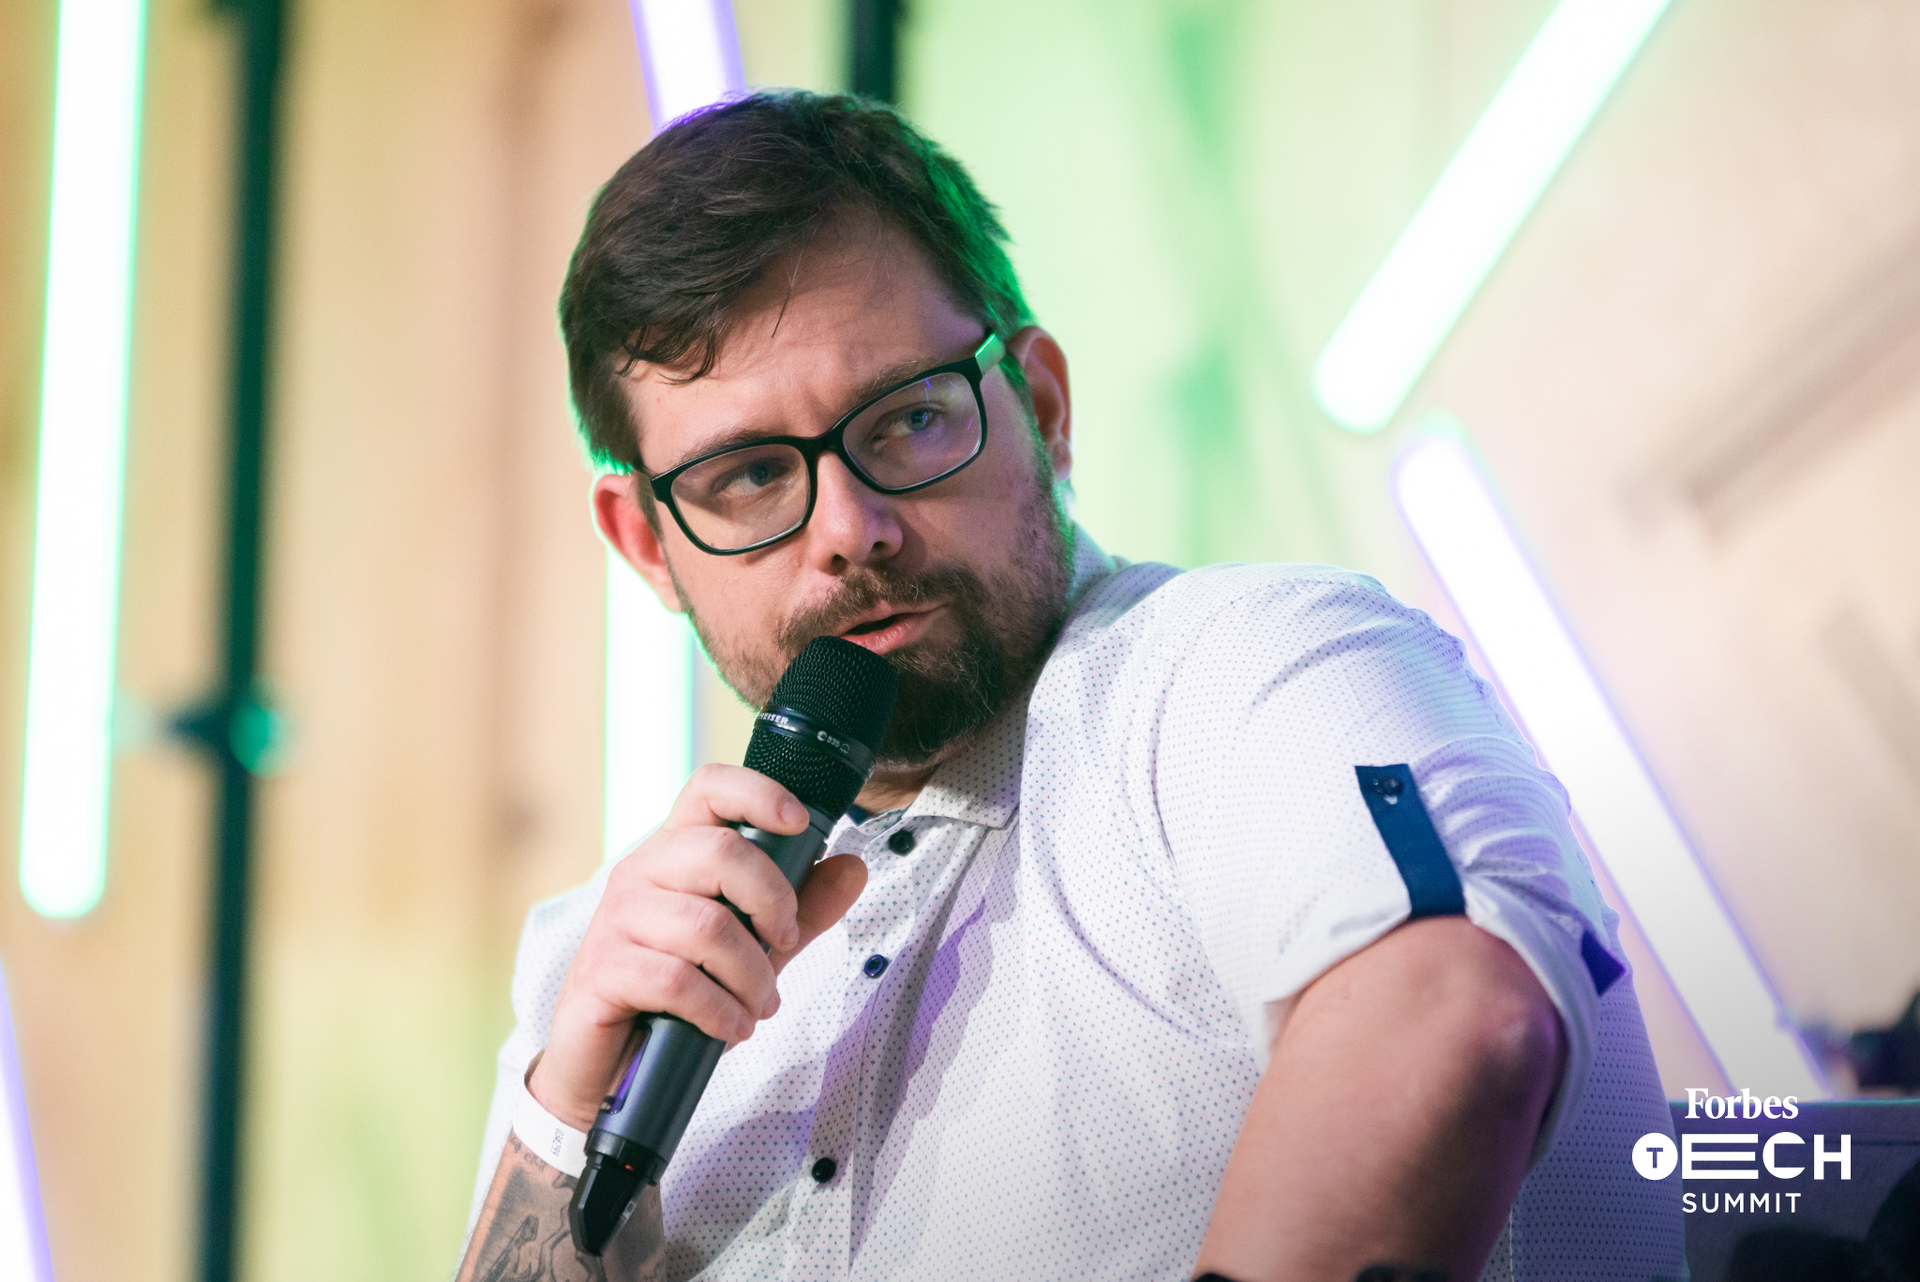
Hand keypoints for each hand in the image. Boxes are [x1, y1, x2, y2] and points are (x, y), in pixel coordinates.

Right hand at [529, 764, 869, 1128]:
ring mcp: (616, 919)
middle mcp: (640, 872)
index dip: (758, 793)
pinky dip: (719, 1010)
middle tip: (785, 944)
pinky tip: (731, 1025)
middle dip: (773, 903)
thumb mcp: (755, 948)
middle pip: (719, 852)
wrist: (611, 1064)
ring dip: (751, 975)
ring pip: (706, 926)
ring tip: (759, 1005)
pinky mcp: (603, 970)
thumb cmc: (680, 996)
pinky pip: (676, 981)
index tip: (800, 823)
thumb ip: (801, 910)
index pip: (709, 788)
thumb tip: (854, 866)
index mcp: (676, 852)